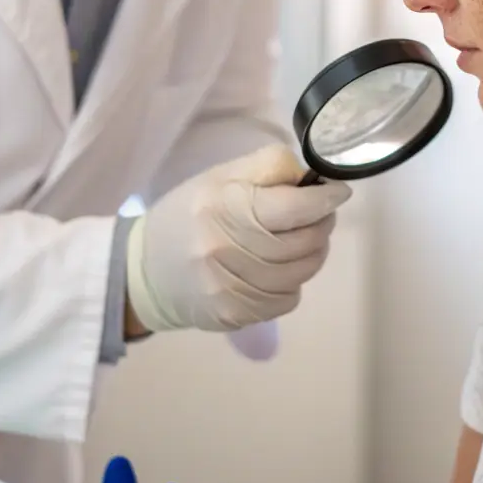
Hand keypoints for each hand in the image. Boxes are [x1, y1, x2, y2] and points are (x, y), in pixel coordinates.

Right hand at [125, 146, 350, 333]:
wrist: (144, 271)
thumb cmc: (188, 215)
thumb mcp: (219, 177)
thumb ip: (267, 167)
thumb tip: (309, 177)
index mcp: (222, 207)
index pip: (293, 208)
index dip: (325, 200)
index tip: (338, 192)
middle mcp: (225, 250)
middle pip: (303, 242)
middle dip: (322, 224)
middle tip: (320, 214)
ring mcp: (229, 288)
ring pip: (301, 273)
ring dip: (312, 254)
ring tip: (302, 239)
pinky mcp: (234, 315)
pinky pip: (287, 300)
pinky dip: (292, 282)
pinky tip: (278, 268)